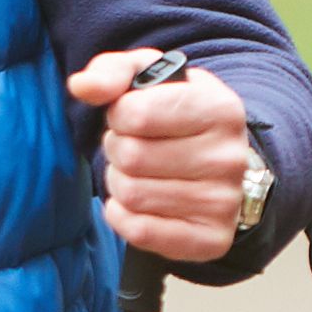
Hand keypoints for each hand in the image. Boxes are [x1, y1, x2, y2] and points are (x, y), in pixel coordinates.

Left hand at [67, 51, 259, 262]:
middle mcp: (229, 157)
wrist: (214, 161)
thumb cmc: (173, 114)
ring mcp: (223, 202)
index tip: (130, 116)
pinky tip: (139, 202)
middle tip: (132, 147)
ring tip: (138, 173)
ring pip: (132, 195)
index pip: (137, 114)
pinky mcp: (211, 239)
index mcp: (220, 108)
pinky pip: (140, 231)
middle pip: (132, 157)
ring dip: (120, 183)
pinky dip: (123, 216)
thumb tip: (82, 86)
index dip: (119, 115)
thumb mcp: (148, 78)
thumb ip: (112, 72)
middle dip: (117, 150)